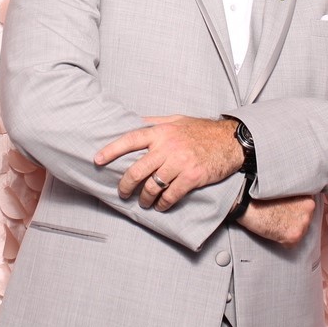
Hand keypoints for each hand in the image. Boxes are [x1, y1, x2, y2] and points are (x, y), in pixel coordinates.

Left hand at [94, 116, 242, 210]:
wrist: (230, 141)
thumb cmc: (201, 130)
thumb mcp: (177, 119)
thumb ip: (155, 123)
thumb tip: (134, 122)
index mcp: (161, 132)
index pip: (130, 139)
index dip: (111, 150)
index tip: (97, 160)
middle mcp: (168, 147)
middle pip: (137, 170)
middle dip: (125, 185)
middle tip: (122, 192)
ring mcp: (180, 163)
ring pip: (152, 186)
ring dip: (144, 198)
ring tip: (142, 202)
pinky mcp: (192, 177)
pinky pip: (171, 195)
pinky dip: (162, 204)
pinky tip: (160, 206)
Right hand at [236, 195, 315, 247]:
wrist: (247, 204)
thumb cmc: (261, 197)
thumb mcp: (283, 192)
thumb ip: (296, 199)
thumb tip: (298, 208)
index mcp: (307, 198)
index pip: (307, 211)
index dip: (294, 213)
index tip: (285, 211)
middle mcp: (309, 210)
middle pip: (304, 223)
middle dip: (293, 223)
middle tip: (278, 217)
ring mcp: (303, 223)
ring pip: (299, 234)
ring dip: (287, 232)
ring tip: (274, 223)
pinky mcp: (294, 236)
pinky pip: (290, 244)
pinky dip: (282, 242)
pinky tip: (273, 231)